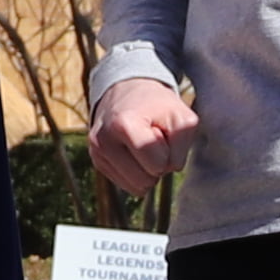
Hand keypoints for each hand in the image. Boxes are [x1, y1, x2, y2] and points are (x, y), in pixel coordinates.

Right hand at [90, 77, 198, 197]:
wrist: (128, 91)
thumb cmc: (159, 105)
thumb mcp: (181, 115)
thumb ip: (183, 141)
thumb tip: (167, 168)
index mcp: (123, 125)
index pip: (158, 164)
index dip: (169, 151)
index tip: (160, 131)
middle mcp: (103, 141)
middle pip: (146, 180)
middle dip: (158, 163)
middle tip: (153, 138)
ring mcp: (96, 153)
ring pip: (137, 188)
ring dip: (149, 170)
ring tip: (144, 144)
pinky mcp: (97, 161)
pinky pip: (129, 186)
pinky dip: (138, 172)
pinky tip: (134, 151)